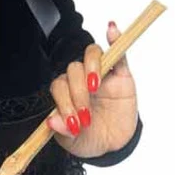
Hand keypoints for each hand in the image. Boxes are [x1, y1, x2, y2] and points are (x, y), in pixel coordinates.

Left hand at [47, 20, 137, 159]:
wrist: (115, 144)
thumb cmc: (89, 138)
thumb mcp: (75, 142)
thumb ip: (63, 131)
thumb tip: (52, 121)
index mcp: (65, 92)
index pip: (59, 86)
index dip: (64, 103)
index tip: (73, 124)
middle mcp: (80, 79)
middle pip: (74, 70)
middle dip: (77, 94)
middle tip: (86, 117)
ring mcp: (101, 74)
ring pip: (91, 56)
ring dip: (91, 67)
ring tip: (94, 88)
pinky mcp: (121, 74)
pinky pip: (118, 52)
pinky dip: (115, 39)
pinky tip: (112, 30)